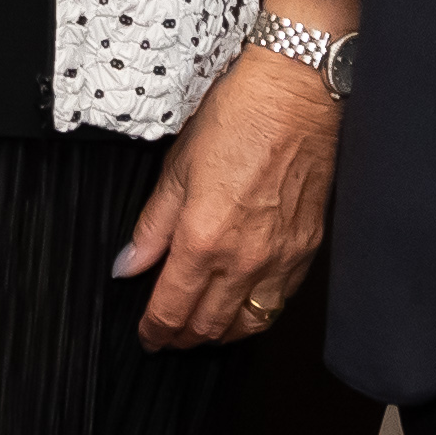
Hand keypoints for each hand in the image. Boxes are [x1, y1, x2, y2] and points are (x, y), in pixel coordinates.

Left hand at [121, 45, 336, 348]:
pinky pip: (280, 302)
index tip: (148, 336)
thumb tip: (129, 265)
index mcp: (203, 239)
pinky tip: (243, 304)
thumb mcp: (176, 169)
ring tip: (203, 327)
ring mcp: (280, 259)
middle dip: (183, 337)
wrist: (295, 97)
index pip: (172, 310)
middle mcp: (244, 259)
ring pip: (248, 324)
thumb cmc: (238, 120)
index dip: (155, 331)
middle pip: (209, 326)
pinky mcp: (307, 251)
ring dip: (221, 333)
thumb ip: (152, 226)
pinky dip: (257, 313)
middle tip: (169, 334)